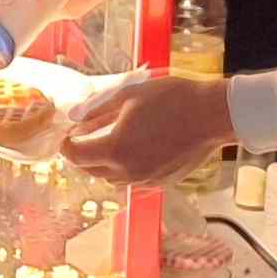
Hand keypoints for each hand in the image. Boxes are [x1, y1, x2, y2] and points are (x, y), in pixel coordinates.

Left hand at [57, 70, 235, 184]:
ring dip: (103, 164)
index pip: (76, 156)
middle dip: (82, 156)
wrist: (211, 115)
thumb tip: (73, 118)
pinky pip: (133, 180)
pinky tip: (132, 151)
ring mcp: (145, 180)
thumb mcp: (128, 95)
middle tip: (82, 138)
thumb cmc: (172, 99)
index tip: (65, 136)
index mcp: (115, 150)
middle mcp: (127, 171)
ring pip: (111, 179)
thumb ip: (96, 110)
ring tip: (107, 143)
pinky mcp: (161, 182)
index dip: (65, 146)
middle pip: (91, 171)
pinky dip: (125, 169)